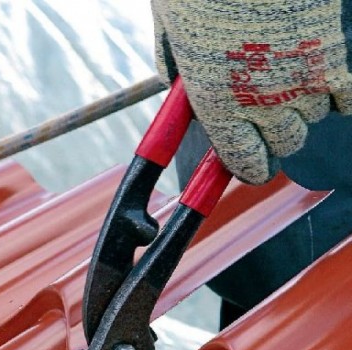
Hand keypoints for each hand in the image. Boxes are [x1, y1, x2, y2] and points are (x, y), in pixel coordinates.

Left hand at [151, 0, 351, 183]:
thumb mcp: (169, 28)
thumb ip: (175, 70)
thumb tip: (178, 88)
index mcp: (216, 103)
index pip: (245, 164)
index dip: (250, 167)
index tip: (251, 163)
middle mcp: (260, 102)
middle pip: (285, 146)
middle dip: (275, 135)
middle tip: (266, 112)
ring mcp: (300, 81)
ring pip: (313, 118)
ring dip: (302, 106)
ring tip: (286, 76)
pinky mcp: (331, 55)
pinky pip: (348, 99)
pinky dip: (340, 95)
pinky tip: (323, 76)